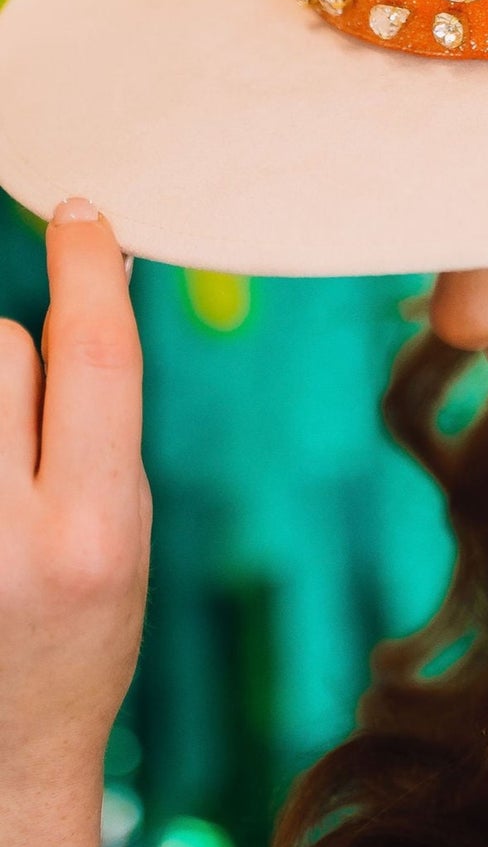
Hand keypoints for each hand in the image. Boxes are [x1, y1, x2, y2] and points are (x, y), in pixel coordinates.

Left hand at [0, 199, 149, 783]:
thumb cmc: (72, 635)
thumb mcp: (116, 526)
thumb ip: (100, 414)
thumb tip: (94, 279)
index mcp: (88, 534)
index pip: (91, 356)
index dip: (87, 268)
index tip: (83, 211)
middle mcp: (1, 539)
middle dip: (16, 360)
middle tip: (22, 439)